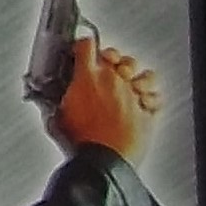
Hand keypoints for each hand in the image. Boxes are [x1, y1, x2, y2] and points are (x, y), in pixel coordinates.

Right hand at [53, 35, 159, 165]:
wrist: (107, 160)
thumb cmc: (84, 142)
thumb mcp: (58, 119)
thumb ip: (55, 105)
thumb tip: (50, 107)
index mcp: (87, 77)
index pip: (86, 45)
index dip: (83, 45)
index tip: (82, 49)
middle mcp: (112, 79)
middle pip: (113, 54)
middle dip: (108, 58)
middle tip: (103, 67)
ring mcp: (131, 92)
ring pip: (138, 69)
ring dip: (133, 73)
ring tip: (126, 81)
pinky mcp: (147, 108)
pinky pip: (155, 93)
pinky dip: (150, 94)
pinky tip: (143, 98)